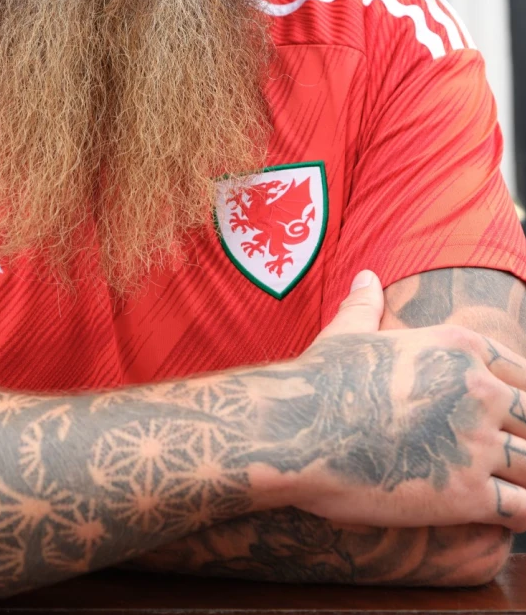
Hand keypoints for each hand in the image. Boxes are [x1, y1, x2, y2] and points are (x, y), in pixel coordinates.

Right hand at [271, 270, 525, 530]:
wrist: (293, 430)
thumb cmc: (318, 381)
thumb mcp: (347, 333)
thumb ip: (366, 306)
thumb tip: (365, 276)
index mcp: (459, 346)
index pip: (523, 372)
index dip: (522, 398)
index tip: (514, 419)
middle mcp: (478, 390)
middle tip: (515, 454)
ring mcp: (475, 443)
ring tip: (519, 487)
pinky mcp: (466, 495)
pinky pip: (522, 511)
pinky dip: (525, 517)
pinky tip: (514, 519)